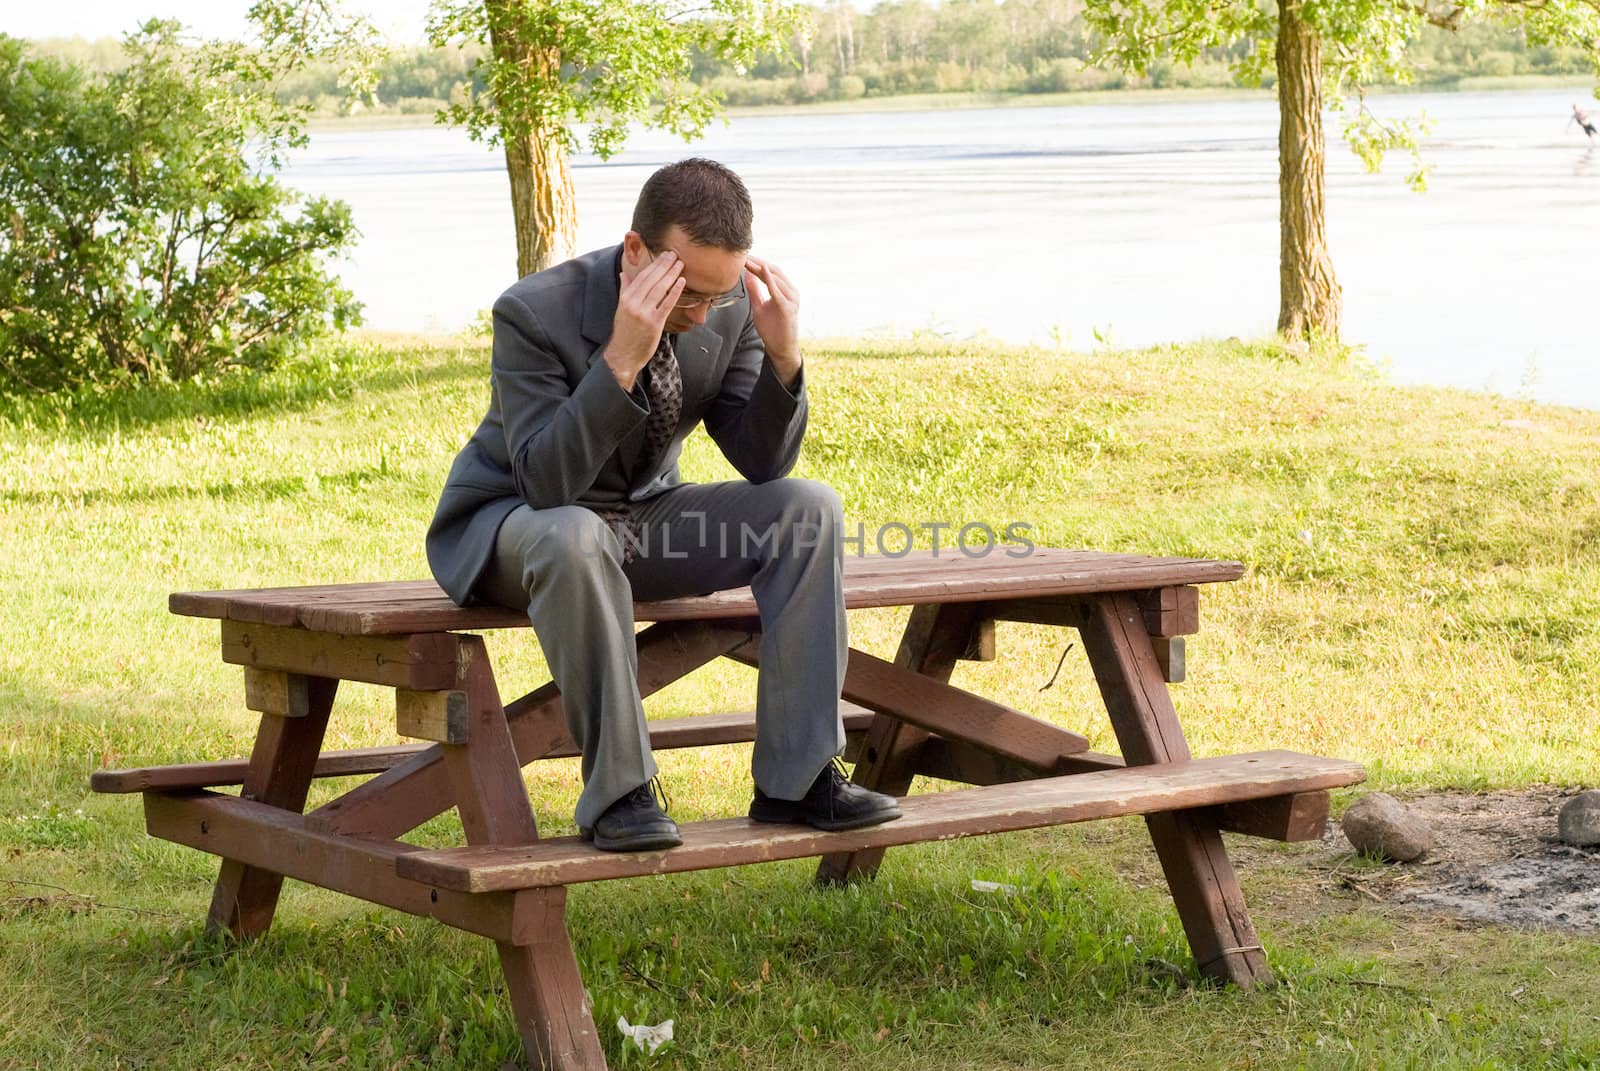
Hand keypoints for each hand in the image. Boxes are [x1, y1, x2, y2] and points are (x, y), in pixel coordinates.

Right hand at [605, 250, 684, 390]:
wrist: (623, 355)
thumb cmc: (624, 332)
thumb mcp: (621, 309)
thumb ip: (625, 290)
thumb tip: (623, 274)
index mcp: (625, 298)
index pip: (642, 276)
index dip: (655, 264)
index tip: (664, 255)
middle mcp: (633, 303)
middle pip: (652, 279)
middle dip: (664, 265)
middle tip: (674, 255)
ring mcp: (644, 313)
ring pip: (659, 289)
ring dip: (671, 274)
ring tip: (680, 264)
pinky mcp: (654, 323)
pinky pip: (667, 304)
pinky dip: (675, 292)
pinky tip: (682, 282)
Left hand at [745, 255, 800, 384]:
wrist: (780, 348)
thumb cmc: (771, 329)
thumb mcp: (759, 306)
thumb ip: (755, 291)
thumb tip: (748, 275)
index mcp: (783, 290)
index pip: (768, 272)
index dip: (755, 263)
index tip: (742, 257)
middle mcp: (790, 292)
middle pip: (773, 271)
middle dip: (758, 262)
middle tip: (743, 254)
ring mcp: (791, 299)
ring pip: (777, 278)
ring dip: (762, 268)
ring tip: (749, 261)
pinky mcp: (789, 309)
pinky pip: (779, 292)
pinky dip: (771, 281)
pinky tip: (762, 272)